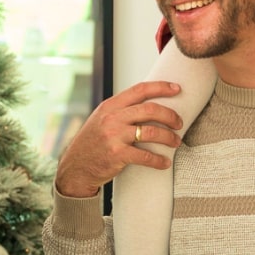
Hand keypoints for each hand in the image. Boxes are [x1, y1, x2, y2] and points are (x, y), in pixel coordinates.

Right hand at [54, 81, 183, 198]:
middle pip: (150, 109)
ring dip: (168, 137)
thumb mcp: (102, 119)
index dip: (161, 87)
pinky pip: (145, 156)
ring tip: (176, 142)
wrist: (75, 168)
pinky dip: (158, 160)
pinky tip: (165, 162)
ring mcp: (114, 136)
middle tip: (179, 123)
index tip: (177, 88)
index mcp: (110, 106)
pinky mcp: (117, 155)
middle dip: (170, 115)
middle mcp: (112, 118)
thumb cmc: (92, 143)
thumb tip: (148, 103)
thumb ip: (121, 110)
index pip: (140, 90)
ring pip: (151, 132)